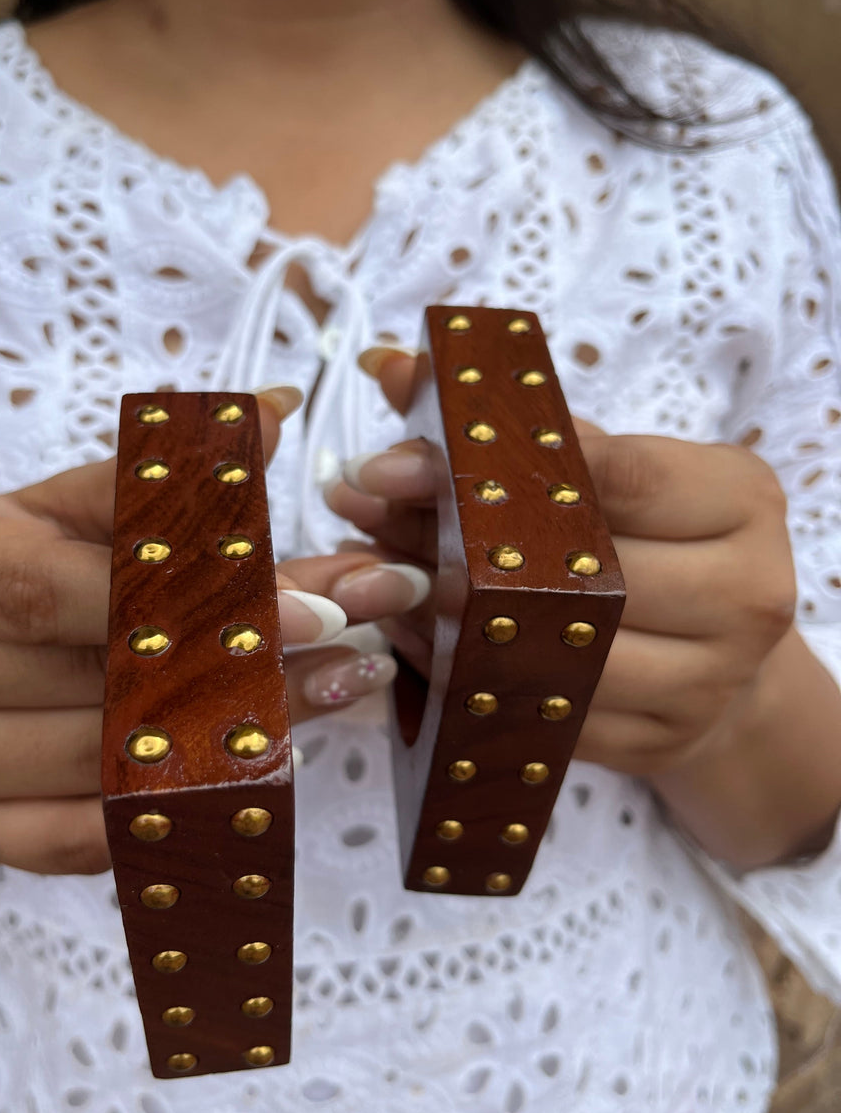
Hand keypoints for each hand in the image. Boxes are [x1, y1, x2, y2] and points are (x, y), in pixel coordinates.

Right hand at [0, 388, 418, 876]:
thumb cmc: (13, 566)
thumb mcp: (70, 505)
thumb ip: (162, 472)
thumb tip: (278, 410)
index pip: (52, 585)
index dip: (184, 596)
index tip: (313, 602)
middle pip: (100, 682)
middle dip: (248, 662)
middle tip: (359, 637)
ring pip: (109, 764)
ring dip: (241, 732)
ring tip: (343, 685)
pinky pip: (89, 837)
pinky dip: (181, 805)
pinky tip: (267, 766)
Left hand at [333, 349, 797, 779]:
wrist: (718, 657)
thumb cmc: (653, 539)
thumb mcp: (610, 465)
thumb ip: (514, 420)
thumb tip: (387, 367)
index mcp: (743, 501)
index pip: (624, 475)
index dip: (507, 467)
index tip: (401, 462)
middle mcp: (747, 594)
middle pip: (587, 572)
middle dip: (458, 544)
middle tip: (365, 515)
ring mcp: (710, 682)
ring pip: (563, 652)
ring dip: (450, 618)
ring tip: (377, 577)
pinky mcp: (662, 744)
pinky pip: (549, 714)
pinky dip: (470, 678)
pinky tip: (413, 639)